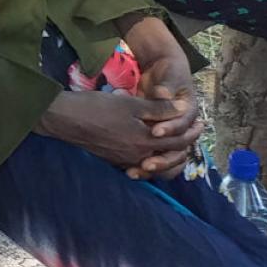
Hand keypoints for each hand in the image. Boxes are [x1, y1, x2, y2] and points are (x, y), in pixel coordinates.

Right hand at [35, 90, 203, 178]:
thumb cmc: (98, 108)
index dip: (191, 133)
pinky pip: (139, 162)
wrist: (65, 120)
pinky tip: (150, 148)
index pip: (177, 141)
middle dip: (184, 144)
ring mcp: (124, 160)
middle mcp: (137, 156)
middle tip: (193, 132)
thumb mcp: (131, 104)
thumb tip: (182, 108)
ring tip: (175, 141)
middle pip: (169, 156)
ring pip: (154, 161)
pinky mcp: (113, 159)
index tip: (201, 124)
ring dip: (168, 152)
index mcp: (144, 142)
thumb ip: (158, 109)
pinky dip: (150, 157)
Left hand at [122, 17, 204, 175]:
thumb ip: (166, 87)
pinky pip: (156, 157)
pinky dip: (145, 165)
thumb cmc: (170, 72)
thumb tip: (163, 93)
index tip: (154, 131)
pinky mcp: (158, 139)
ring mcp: (171, 135)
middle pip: (178, 151)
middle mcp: (184, 128)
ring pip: (168, 159)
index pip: (183, 127)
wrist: (166, 70)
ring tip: (135, 172)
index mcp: (190, 113)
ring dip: (155, 167)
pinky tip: (129, 170)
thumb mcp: (169, 78)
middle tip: (145, 164)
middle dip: (162, 159)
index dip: (170, 130)